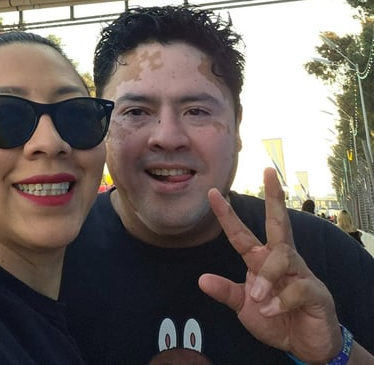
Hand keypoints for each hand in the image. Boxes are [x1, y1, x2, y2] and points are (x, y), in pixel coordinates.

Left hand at [198, 167, 341, 363]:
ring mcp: (301, 273)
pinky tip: (272, 311)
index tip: (212, 192)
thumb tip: (201, 279)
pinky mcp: (316, 292)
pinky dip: (281, 301)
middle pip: (278, 222)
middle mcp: (281, 260)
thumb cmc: (276, 320)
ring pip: (283, 256)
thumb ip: (226, 292)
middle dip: (274, 197)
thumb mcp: (244, 307)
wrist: (306, 346)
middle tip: (268, 171)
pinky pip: (298, 287)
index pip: (240, 234)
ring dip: (267, 278)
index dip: (226, 214)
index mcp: (261, 260)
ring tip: (258, 300)